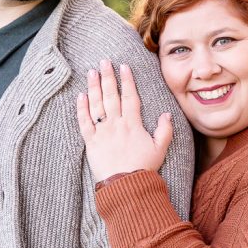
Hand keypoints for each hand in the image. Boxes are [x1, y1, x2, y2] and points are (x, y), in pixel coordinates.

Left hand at [76, 59, 173, 183]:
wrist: (126, 186)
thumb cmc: (143, 168)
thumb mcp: (160, 149)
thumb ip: (164, 130)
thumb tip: (166, 113)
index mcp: (133, 124)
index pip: (130, 97)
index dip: (127, 80)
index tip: (124, 66)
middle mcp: (116, 124)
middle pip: (111, 95)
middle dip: (108, 77)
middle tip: (104, 61)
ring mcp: (102, 132)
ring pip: (96, 105)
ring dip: (93, 87)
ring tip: (91, 72)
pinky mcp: (91, 142)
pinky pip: (84, 122)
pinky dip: (81, 109)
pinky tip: (80, 96)